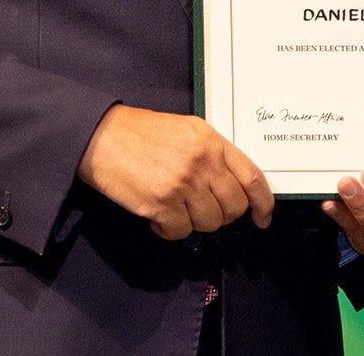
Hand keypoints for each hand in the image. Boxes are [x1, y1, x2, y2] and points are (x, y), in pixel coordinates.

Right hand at [77, 104, 274, 239]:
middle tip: (203, 209)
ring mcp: (182, 184)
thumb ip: (212, 153)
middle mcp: (202, 162)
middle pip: (233, 207)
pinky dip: (170, 230)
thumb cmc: (139, 133)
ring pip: (210, 223)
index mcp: (211, 141)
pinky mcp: (161, 204)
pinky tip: (159, 216)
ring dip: (194, 222)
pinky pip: (181, 232)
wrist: (99, 137)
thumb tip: (232, 184)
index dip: (263, 202)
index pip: (252, 177)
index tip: (263, 216)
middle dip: (222, 215)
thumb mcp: (186, 130)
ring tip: (176, 207)